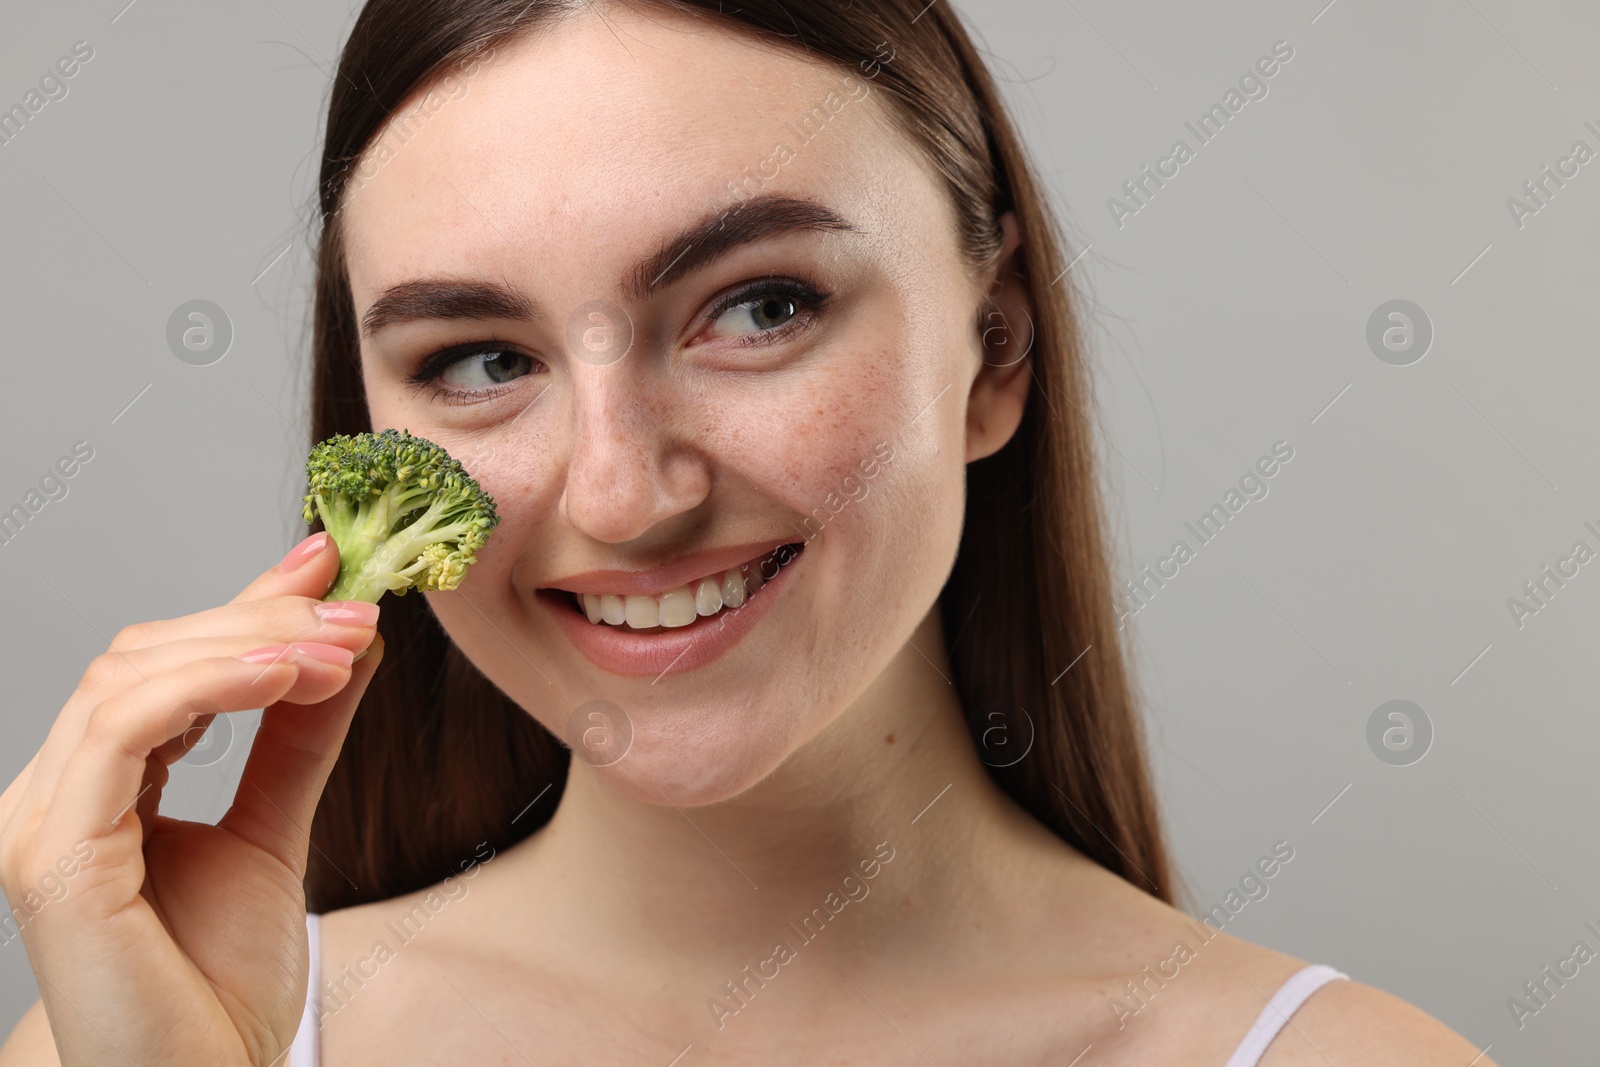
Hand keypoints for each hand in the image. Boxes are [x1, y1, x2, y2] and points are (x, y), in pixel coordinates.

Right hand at [0, 532, 379, 1065]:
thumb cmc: (219, 984)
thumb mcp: (277, 830)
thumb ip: (298, 737)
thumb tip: (346, 644)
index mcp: (96, 789)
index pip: (162, 665)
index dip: (242, 604)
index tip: (327, 566)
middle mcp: (56, 796)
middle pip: (143, 655)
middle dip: (259, 618)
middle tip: (355, 607)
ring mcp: (43, 823)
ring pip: (129, 677)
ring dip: (250, 643)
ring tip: (342, 643)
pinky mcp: (56, 855)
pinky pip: (123, 730)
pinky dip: (209, 685)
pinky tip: (287, 672)